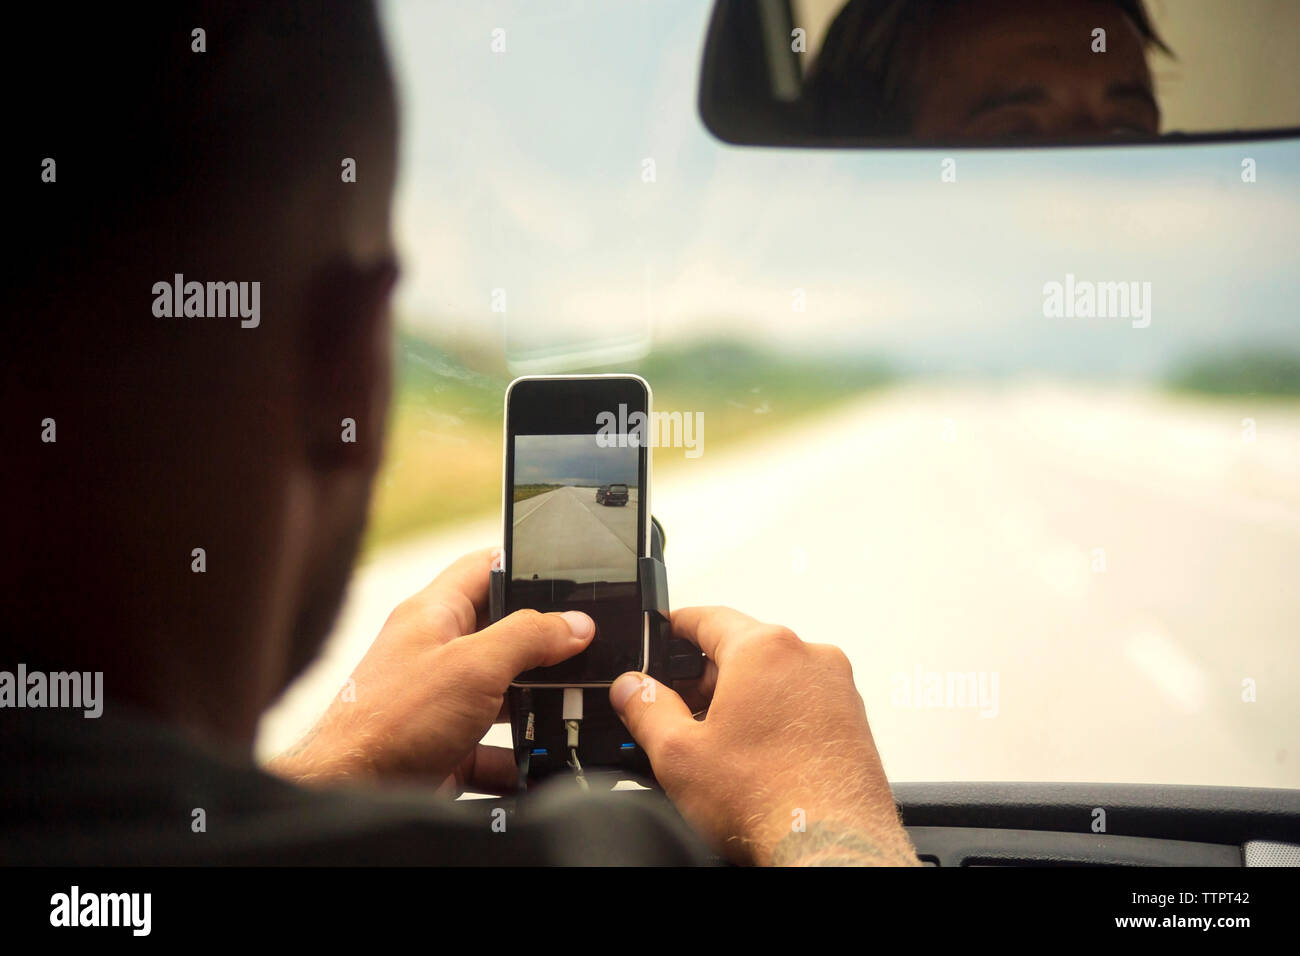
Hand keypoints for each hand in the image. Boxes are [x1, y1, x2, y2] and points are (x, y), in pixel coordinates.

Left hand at [268, 548, 593, 793]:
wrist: (350, 794)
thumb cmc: (390, 721)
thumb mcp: (473, 666)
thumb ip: (529, 637)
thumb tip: (574, 624)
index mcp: (433, 613)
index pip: (484, 567)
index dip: (525, 565)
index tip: (569, 578)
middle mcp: (435, 652)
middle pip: (502, 634)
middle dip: (544, 647)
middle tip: (583, 653)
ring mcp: (439, 702)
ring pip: (503, 694)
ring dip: (536, 707)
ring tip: (571, 710)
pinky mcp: (445, 747)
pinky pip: (494, 747)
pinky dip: (519, 759)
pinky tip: (540, 766)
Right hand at [609, 606, 919, 865]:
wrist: (831, 848)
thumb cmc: (772, 801)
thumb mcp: (679, 753)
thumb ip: (646, 708)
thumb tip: (632, 688)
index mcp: (765, 649)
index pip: (709, 616)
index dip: (676, 624)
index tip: (662, 630)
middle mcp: (810, 658)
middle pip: (743, 648)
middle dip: (705, 676)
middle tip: (676, 708)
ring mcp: (837, 689)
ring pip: (774, 676)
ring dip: (741, 698)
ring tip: (716, 742)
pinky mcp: (853, 720)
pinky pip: (802, 701)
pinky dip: (775, 716)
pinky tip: (755, 755)